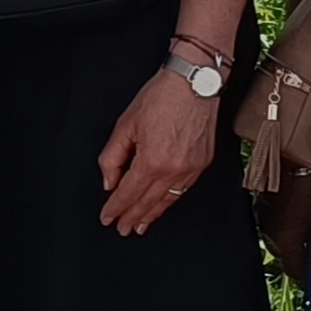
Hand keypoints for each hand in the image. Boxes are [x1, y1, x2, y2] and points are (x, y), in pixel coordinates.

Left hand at [96, 61, 221, 235]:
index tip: (108, 217)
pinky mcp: (203, 163)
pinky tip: (163, 204)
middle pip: (148, 202)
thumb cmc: (162, 96)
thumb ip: (113, 156)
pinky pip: (183, 190)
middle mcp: (174, 170)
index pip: (129, 193)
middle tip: (123, 229)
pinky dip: (170, 200)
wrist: (195, 81)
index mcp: (152, 161)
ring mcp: (191, 168)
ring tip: (141, 225)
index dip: (116, 207)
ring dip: (152, 214)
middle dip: (133, 217)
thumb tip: (110, 181)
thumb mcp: (125, 124)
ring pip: (168, 200)